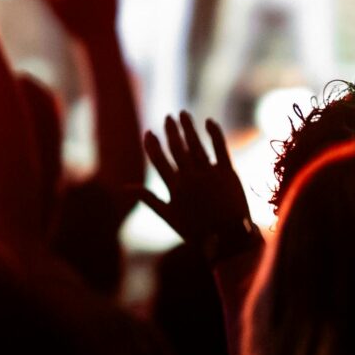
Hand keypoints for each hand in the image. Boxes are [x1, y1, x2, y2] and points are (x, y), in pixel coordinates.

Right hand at [138, 113, 256, 256]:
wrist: (230, 239)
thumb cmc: (197, 232)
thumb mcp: (169, 217)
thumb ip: (148, 199)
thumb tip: (124, 188)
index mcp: (174, 187)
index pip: (159, 160)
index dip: (152, 145)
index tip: (149, 132)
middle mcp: (190, 177)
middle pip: (177, 148)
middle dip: (171, 130)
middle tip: (168, 117)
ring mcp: (210, 174)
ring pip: (196, 145)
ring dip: (189, 127)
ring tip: (183, 114)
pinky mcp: (228, 173)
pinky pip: (220, 148)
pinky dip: (214, 133)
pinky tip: (209, 121)